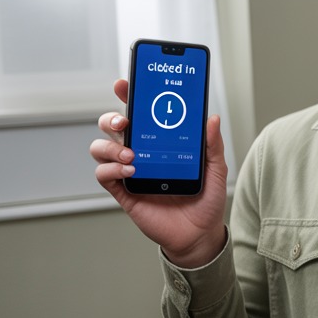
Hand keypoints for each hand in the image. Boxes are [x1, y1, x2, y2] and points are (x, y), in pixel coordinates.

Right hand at [88, 78, 227, 266]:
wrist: (200, 233)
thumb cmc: (206, 199)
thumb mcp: (216, 169)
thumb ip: (212, 145)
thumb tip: (212, 119)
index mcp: (160, 140)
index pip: (140, 112)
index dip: (129, 95)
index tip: (125, 83)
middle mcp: (141, 151)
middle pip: (112, 126)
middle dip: (112, 117)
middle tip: (125, 120)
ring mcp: (129, 170)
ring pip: (101, 147)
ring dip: (110, 145)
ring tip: (132, 154)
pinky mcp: (124, 192)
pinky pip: (104, 174)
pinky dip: (110, 168)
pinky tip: (129, 169)